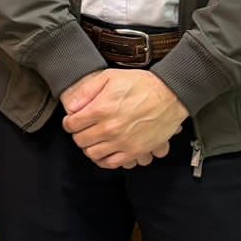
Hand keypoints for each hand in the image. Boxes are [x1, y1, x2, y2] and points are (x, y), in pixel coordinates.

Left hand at [62, 70, 187, 169]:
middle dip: (78, 134)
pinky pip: (112, 163)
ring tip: (93, 140)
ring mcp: (122, 142)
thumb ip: (86, 90)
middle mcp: (110, 128)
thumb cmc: (142, 85)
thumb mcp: (109, 77)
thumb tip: (70, 105)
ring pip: (93, 154)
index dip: (69, 122)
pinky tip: (105, 151)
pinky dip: (104, 160)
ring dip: (89, 147)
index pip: (72, 124)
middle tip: (82, 129)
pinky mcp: (135, 151)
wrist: (170, 95)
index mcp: (101, 109)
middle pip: (80, 140)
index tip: (73, 120)